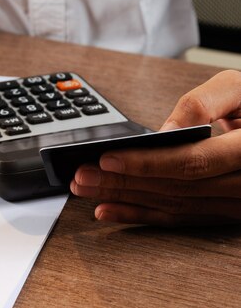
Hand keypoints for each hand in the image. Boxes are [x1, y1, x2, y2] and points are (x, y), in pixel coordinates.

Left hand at [70, 69, 240, 225]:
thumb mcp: (240, 89)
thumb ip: (204, 103)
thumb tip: (166, 131)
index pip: (192, 162)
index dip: (146, 163)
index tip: (108, 159)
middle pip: (174, 188)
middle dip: (122, 182)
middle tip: (82, 175)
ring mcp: (235, 204)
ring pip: (171, 205)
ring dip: (123, 199)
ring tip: (86, 189)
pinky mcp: (221, 212)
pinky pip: (177, 219)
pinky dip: (139, 215)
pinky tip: (107, 210)